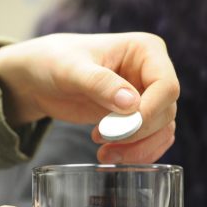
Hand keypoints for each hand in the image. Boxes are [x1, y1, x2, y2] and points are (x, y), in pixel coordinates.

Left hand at [0, 32, 178, 163]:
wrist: (40, 77)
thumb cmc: (55, 62)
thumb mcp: (72, 70)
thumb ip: (100, 83)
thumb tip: (131, 104)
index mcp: (146, 50)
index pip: (166, 87)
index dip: (148, 113)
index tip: (116, 129)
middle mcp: (152, 72)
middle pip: (165, 112)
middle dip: (137, 134)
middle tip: (102, 141)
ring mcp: (146, 96)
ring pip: (162, 130)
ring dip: (138, 149)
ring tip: (104, 156)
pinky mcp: (134, 116)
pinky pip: (150, 139)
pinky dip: (136, 152)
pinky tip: (110, 155)